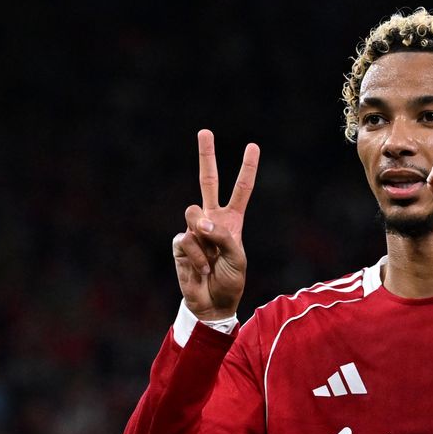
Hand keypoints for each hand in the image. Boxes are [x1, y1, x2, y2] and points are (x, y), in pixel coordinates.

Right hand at [172, 129, 259, 320]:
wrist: (212, 302)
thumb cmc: (230, 280)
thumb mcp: (237, 258)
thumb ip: (222, 237)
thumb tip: (200, 222)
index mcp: (232, 220)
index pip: (241, 190)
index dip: (247, 169)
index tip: (252, 146)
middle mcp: (212, 219)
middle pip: (208, 181)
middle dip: (206, 156)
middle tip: (205, 131)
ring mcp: (194, 229)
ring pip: (193, 215)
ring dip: (203, 237)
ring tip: (210, 258)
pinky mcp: (180, 242)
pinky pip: (186, 240)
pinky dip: (197, 256)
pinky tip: (201, 268)